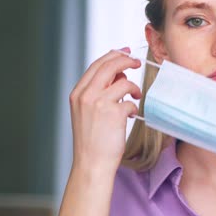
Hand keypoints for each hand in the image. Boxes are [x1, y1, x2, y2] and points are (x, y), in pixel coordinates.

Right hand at [68, 47, 141, 174]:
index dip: (113, 56)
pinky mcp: (113, 113)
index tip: (125, 52)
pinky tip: (131, 115)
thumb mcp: (88, 111)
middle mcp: (85, 95)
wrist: (92, 163)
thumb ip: (99, 91)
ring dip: (133, 87)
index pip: (96, 65)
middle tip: (138, 62)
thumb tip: (119, 73)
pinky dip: (134, 106)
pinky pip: (130, 101)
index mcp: (78, 93)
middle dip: (126, 60)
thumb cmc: (93, 139)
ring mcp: (98, 103)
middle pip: (109, 66)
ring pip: (123, 81)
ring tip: (135, 96)